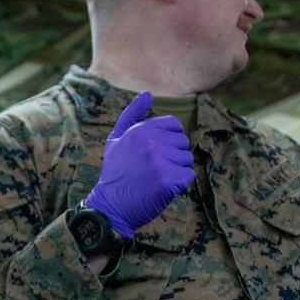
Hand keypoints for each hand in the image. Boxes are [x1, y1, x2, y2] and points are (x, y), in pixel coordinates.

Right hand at [88, 90, 194, 237]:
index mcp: (140, 130)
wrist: (111, 206)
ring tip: (155, 178)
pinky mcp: (169, 181)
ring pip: (187, 159)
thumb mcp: (115, 140)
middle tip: (151, 169)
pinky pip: (188, 175)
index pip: (174, 125)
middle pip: (182, 142)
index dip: (167, 139)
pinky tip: (161, 188)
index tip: (153, 153)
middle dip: (172, 155)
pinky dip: (178, 184)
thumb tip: (147, 94)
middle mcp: (152, 143)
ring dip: (176, 170)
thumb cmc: (115, 172)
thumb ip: (131, 114)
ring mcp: (161, 162)